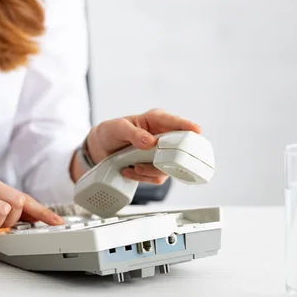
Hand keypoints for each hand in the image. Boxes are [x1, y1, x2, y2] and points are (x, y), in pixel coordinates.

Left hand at [86, 108, 200, 184]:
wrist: (101, 148)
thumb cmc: (111, 132)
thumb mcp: (118, 128)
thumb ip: (133, 133)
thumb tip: (150, 142)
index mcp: (156, 120)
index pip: (175, 122)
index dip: (187, 125)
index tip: (196, 130)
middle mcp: (163, 136)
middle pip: (179, 147)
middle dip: (169, 156)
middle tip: (155, 159)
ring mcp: (161, 153)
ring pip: (169, 166)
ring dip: (150, 169)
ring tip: (134, 166)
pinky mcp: (156, 167)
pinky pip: (157, 176)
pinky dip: (143, 177)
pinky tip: (130, 170)